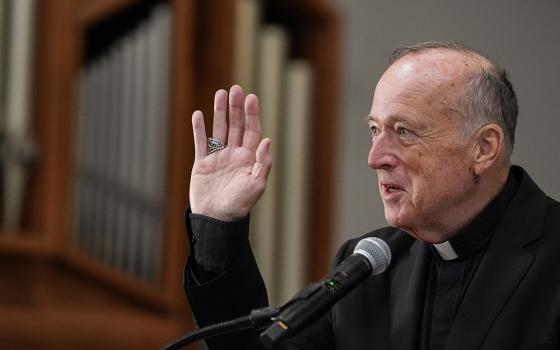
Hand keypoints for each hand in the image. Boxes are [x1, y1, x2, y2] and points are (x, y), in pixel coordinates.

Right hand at [189, 85, 271, 220]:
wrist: (216, 219)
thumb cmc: (239, 205)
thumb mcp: (256, 186)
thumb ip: (262, 164)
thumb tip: (267, 141)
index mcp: (249, 159)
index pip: (252, 131)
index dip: (252, 114)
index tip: (251, 98)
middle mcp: (234, 154)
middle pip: (236, 126)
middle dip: (236, 108)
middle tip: (235, 89)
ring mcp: (217, 157)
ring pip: (219, 129)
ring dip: (219, 112)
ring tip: (220, 94)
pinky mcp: (202, 163)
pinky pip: (200, 142)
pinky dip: (199, 128)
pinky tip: (199, 114)